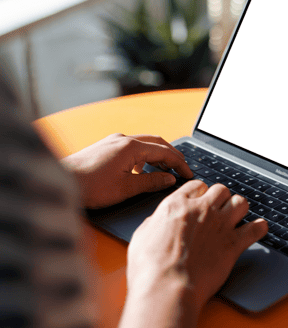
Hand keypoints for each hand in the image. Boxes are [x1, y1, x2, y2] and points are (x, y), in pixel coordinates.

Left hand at [61, 133, 192, 208]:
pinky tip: (140, 171)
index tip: (188, 173)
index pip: (164, 151)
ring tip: (165, 171)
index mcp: (131, 147)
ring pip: (144, 144)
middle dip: (172, 155)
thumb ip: (151, 182)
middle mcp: (123, 139)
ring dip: (157, 155)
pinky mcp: (105, 147)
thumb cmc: (90, 187)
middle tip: (182, 168)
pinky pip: (131, 148)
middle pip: (156, 142)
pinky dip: (143, 157)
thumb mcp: (126, 188)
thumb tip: (169, 179)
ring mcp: (113, 141)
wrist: (60, 182)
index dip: (179, 163)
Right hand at [117, 180, 267, 327]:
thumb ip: (154, 223)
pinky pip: (256, 229)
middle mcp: (202, 210)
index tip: (201, 198)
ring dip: (239, 208)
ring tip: (236, 216)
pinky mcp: (233, 244)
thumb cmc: (150, 267)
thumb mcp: (142, 237)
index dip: (199, 192)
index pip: (196, 185)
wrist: (168, 287)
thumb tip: (158, 222)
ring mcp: (220, 225)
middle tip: (218, 208)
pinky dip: (259, 228)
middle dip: (221, 198)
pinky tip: (257, 229)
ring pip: (240, 202)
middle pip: (221, 190)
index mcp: (177, 205)